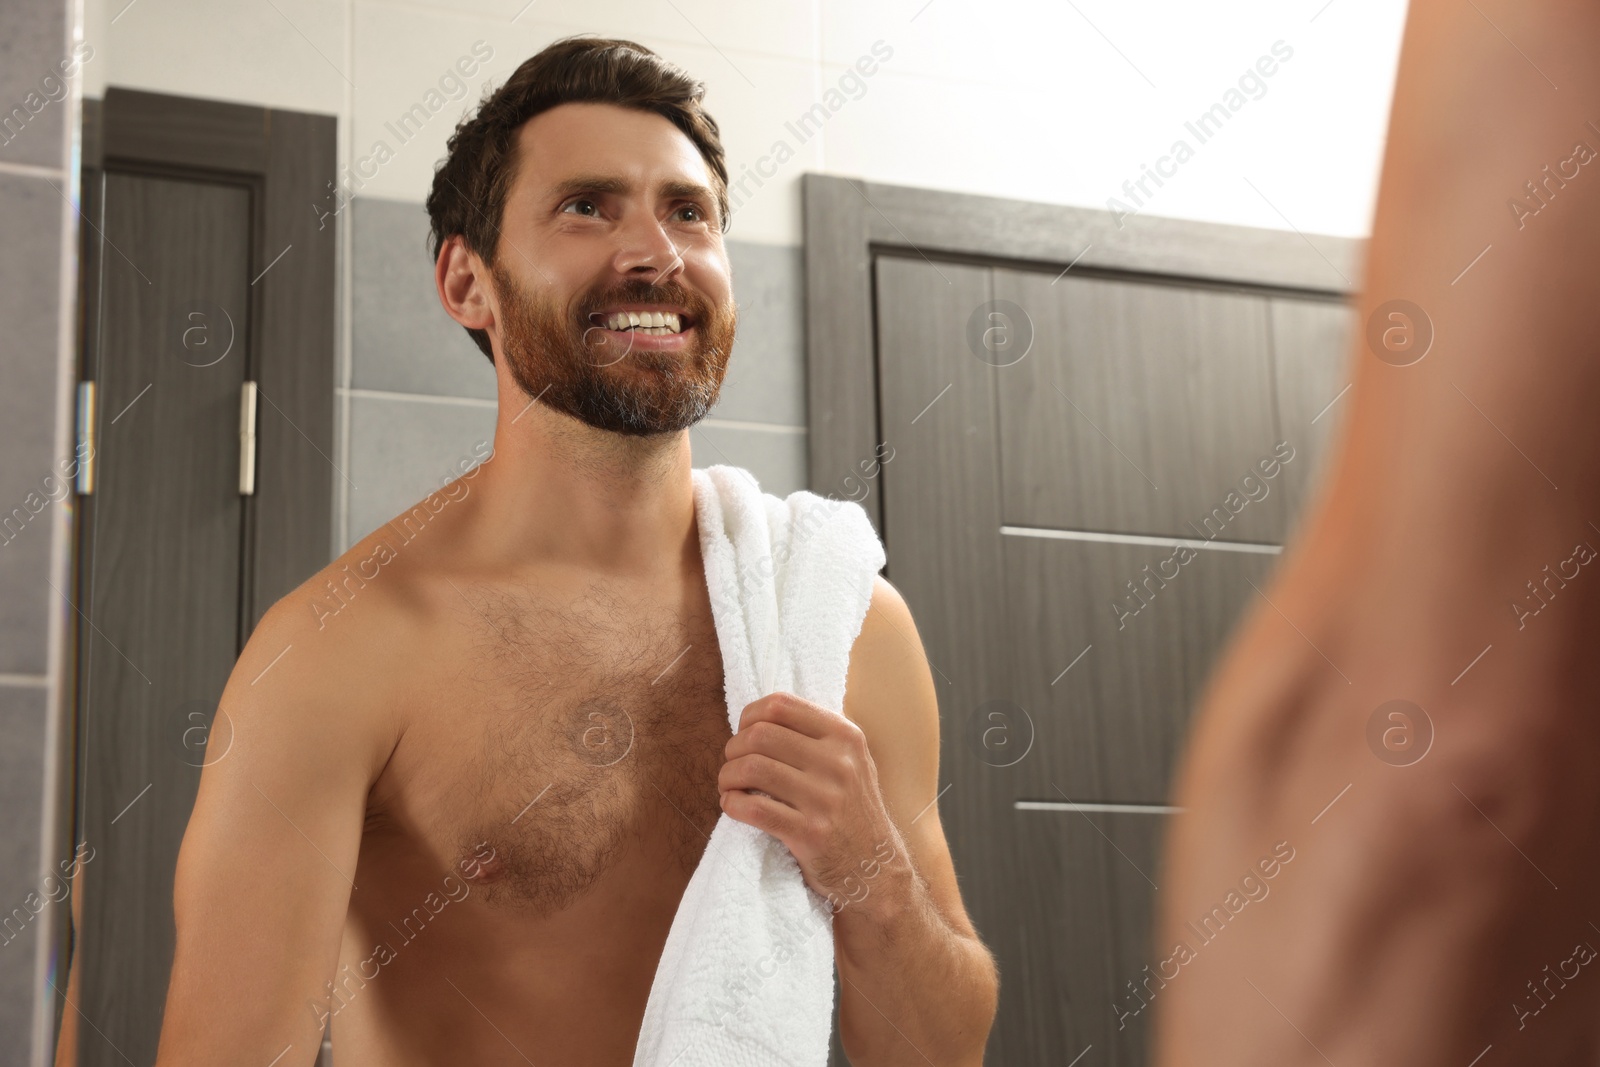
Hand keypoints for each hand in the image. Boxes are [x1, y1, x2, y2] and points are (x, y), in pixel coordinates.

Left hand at [718, 692, 904, 911]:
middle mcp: (838, 763)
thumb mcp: (851, 760)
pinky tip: (732, 806)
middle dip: (733, 749)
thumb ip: (815, 735)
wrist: (875, 867)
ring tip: (729, 787)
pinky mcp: (810, 833)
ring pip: (752, 768)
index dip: (749, 716)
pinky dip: (732, 804)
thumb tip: (758, 718)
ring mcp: (825, 799)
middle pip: (760, 735)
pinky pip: (754, 809)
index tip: (744, 734)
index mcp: (845, 736)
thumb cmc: (852, 809)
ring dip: (727, 776)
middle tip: (732, 765)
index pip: (780, 705)